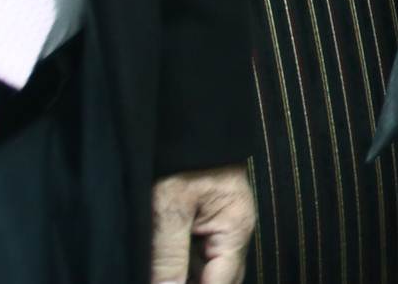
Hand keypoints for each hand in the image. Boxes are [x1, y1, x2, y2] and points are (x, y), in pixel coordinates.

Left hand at [150, 164, 254, 283]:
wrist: (189, 130)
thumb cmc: (183, 161)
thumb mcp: (169, 209)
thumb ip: (168, 256)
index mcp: (235, 230)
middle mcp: (235, 235)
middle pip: (220, 280)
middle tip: (165, 281)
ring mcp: (222, 230)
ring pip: (209, 272)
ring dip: (186, 277)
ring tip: (162, 274)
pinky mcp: (208, 225)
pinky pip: (200, 260)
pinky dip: (183, 270)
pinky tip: (165, 271)